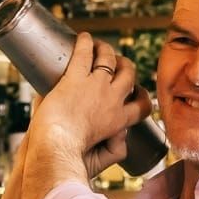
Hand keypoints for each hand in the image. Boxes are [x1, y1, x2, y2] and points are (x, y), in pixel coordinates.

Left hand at [27, 32, 152, 175]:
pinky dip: (85, 42)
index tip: (132, 92)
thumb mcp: (104, 160)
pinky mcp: (74, 78)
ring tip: (99, 47)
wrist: (55, 148)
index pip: (142, 105)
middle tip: (116, 64)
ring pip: (109, 58)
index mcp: (119, 120)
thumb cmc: (72, 158)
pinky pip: (84, 53)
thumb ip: (116, 150)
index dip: (139, 95)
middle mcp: (112, 99)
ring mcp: (94, 85)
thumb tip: (121, 137)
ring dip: (106, 50)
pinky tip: (84, 37)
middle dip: (125, 66)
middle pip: (128, 74)